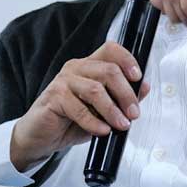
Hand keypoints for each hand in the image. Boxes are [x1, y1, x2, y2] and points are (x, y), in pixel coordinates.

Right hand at [11, 41, 150, 170]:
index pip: (111, 50)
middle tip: (134, 113)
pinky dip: (94, 121)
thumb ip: (123, 97)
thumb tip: (144, 87)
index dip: (127, 59)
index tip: (138, 77)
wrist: (42, 137)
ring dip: (112, 110)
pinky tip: (102, 130)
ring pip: (96, 89)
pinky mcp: (53, 97)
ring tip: (121, 125)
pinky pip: (78, 108)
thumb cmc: (72, 120)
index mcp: (90, 66)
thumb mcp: (103, 110)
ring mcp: (63, 81)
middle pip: (109, 71)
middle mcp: (77, 68)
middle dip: (126, 94)